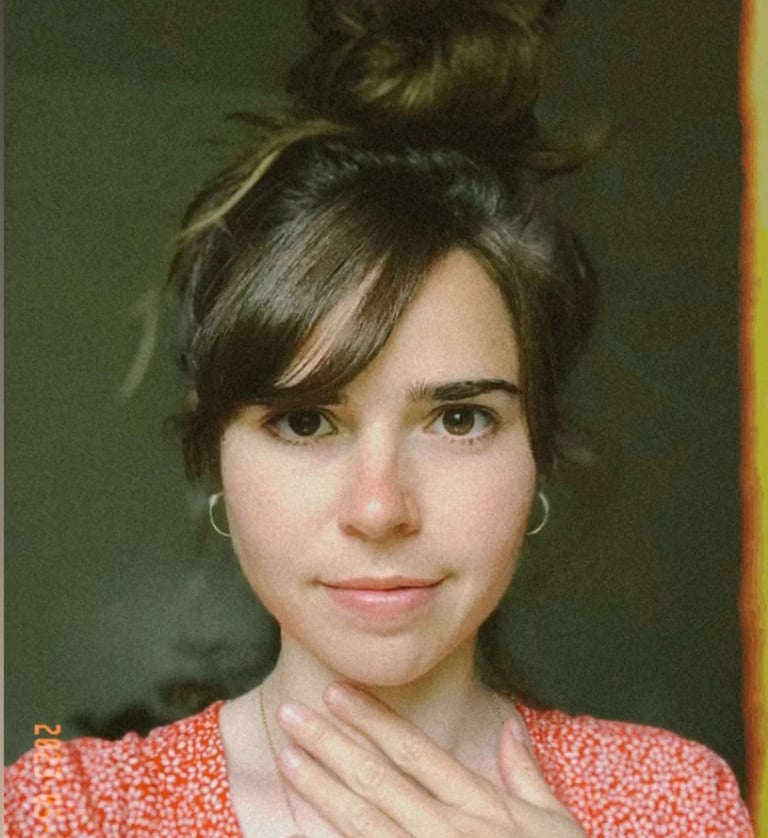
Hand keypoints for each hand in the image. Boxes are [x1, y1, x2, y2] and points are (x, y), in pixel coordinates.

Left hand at [275, 683, 586, 837]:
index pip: (413, 752)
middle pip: (377, 780)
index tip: (337, 693)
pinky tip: (297, 830)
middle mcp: (444, 830)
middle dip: (330, 744)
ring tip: (288, 758)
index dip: (372, 720)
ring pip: (363, 822)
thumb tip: (509, 725)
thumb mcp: (553, 823)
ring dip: (321, 788)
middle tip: (291, 713)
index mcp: (477, 806)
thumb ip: (525, 773)